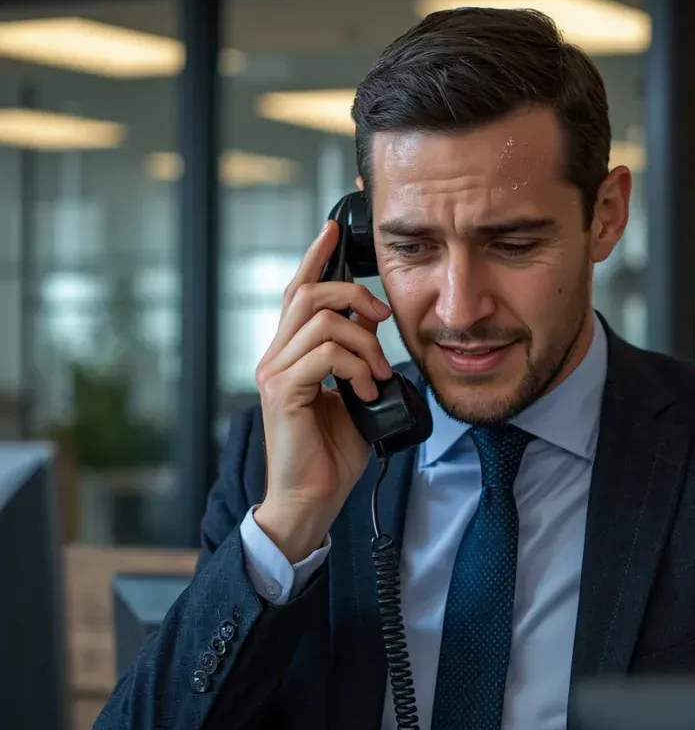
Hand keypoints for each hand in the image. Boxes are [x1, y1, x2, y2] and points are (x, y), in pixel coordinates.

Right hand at [253, 221, 392, 561]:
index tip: (332, 231)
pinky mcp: (283, 392)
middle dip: (354, 295)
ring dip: (364, 344)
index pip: (298, 292)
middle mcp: (276, 357)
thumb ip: (358, 357)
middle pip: (307, 294)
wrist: (312, 498)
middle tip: (382, 320)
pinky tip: (367, 390)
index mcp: (291, 354)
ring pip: (321, 321)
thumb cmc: (331, 453)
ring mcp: (275, 373)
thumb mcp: (355, 394)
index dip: (314, 258)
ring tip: (378, 375)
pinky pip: (324, 354)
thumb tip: (373, 325)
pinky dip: (356, 366)